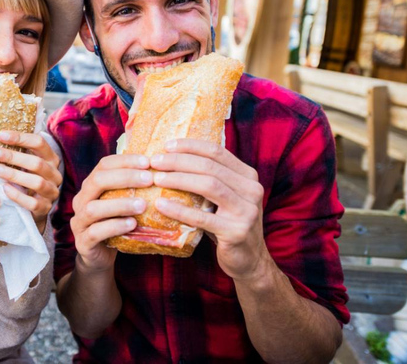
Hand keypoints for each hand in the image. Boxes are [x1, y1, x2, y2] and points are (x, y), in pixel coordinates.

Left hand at [0, 130, 61, 228]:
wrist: (35, 206)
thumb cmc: (27, 177)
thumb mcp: (26, 162)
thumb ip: (18, 150)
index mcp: (51, 158)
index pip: (39, 142)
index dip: (20, 138)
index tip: (0, 135)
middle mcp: (55, 174)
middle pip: (37, 163)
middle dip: (13, 157)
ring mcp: (51, 192)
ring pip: (37, 182)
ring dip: (14, 175)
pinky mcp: (45, 207)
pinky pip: (32, 203)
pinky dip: (17, 195)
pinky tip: (4, 189)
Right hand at [70, 154, 150, 272]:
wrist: (100, 256)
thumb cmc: (116, 224)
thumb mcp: (122, 203)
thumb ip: (132, 188)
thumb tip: (162, 169)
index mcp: (91, 186)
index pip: (104, 165)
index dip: (125, 161)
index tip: (148, 162)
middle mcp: (81, 200)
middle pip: (97, 181)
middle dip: (125, 178)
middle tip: (149, 179)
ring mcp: (79, 221)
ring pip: (94, 208)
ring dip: (120, 204)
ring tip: (143, 205)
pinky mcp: (83, 242)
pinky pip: (95, 232)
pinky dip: (115, 226)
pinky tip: (132, 224)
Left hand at [151, 139, 268, 281]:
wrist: (249, 260)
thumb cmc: (228, 224)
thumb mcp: (225, 197)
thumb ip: (211, 178)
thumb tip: (174, 157)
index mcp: (248, 176)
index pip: (217, 151)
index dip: (190, 146)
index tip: (167, 145)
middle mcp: (251, 189)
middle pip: (210, 166)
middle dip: (179, 161)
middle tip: (154, 161)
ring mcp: (246, 211)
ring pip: (208, 185)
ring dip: (178, 179)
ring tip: (156, 179)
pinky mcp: (236, 232)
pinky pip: (202, 217)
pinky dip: (179, 209)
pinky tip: (161, 205)